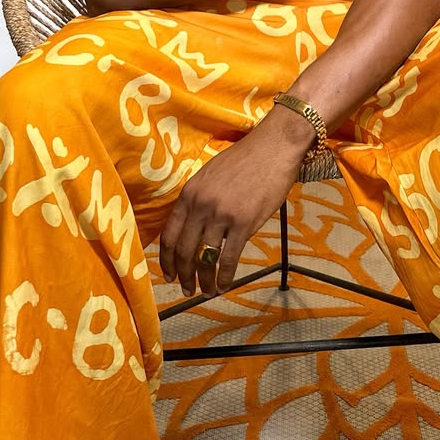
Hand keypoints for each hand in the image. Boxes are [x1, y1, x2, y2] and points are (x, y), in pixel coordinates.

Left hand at [159, 112, 310, 296]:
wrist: (273, 147)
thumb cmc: (244, 159)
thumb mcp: (210, 175)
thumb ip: (198, 199)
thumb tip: (192, 227)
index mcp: (189, 193)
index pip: (170, 234)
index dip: (167, 260)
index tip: (169, 275)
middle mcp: (201, 205)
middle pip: (184, 251)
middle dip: (183, 276)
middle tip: (186, 290)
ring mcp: (221, 215)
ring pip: (205, 259)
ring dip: (204, 281)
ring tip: (206, 292)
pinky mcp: (243, 223)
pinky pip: (228, 259)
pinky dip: (225, 277)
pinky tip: (225, 286)